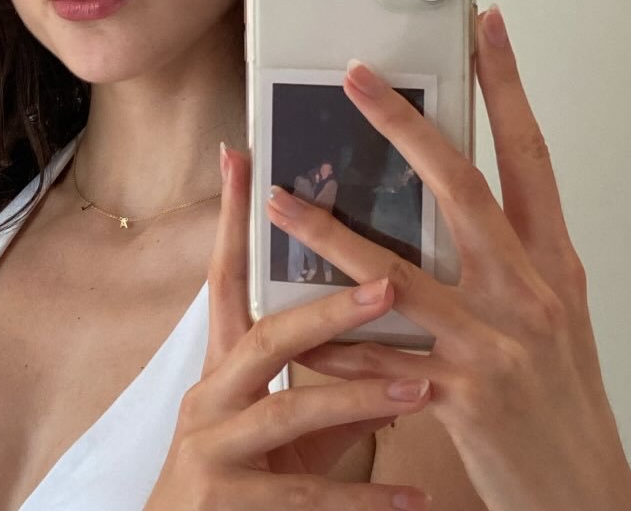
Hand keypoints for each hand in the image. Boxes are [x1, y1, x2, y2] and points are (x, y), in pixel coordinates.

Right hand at [145, 146, 433, 510]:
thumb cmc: (244, 477)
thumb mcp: (283, 424)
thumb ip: (332, 381)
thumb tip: (397, 338)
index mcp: (222, 366)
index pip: (225, 277)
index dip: (230, 217)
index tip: (240, 155)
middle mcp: (209, 397)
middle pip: (265, 339)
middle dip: (327, 311)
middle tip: (388, 284)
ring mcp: (213, 451)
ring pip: (289, 411)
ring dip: (359, 397)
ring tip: (421, 390)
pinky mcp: (229, 505)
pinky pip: (308, 497)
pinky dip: (366, 498)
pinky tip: (416, 498)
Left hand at [265, 5, 630, 510]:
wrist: (583, 493)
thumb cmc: (560, 393)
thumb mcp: (547, 307)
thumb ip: (503, 250)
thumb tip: (446, 191)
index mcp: (550, 262)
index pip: (530, 155)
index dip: (509, 87)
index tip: (486, 27)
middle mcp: (527, 291)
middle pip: (461, 189)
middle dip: (404, 128)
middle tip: (356, 77)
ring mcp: (495, 344)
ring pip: (397, 273)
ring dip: (329, 232)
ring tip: (280, 198)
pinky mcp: (463, 397)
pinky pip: (376, 359)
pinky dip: (329, 338)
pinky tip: (287, 316)